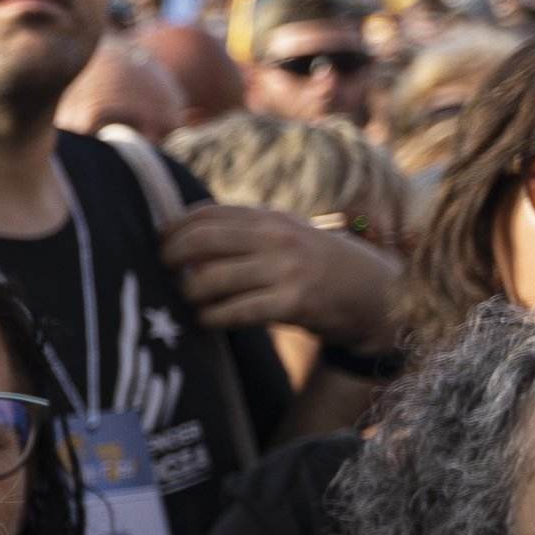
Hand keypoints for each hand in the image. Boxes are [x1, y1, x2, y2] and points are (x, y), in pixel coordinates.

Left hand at [161, 203, 402, 353]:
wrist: (374, 292)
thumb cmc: (315, 265)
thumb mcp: (284, 235)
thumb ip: (243, 232)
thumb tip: (180, 235)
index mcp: (270, 218)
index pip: (206, 214)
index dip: (173, 229)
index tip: (159, 244)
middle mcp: (277, 238)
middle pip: (200, 241)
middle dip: (170, 257)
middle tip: (162, 272)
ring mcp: (286, 269)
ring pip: (210, 280)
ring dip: (189, 293)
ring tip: (188, 299)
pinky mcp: (293, 302)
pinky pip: (233, 311)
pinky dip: (210, 317)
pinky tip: (206, 319)